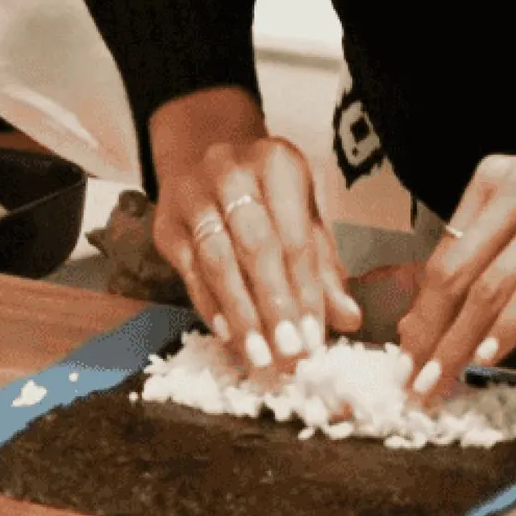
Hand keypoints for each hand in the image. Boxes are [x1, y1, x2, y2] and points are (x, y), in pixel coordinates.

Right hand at [147, 87, 359, 370]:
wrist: (201, 159)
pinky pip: (188, 270)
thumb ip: (322, 267)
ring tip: (260, 356)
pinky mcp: (166, 222)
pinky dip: (209, 306)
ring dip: (241, 314)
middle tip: (288, 354)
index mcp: (275, 162)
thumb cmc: (265, 196)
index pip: (294, 235)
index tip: (313, 339)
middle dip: (274, 305)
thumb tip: (348, 318)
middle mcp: (230, 170)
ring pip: (217, 259)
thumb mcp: (302, 216)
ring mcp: (192, 193)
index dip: (306, 291)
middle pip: (254, 245)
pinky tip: (229, 336)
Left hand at [397, 120, 515, 398]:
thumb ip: (498, 241)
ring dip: (458, 343)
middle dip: (429, 331)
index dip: (421, 305)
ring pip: (488, 289)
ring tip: (441, 382)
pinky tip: (487, 359)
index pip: (444, 249)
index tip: (406, 348)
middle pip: (456, 271)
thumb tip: (450, 306)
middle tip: (412, 378)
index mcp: (494, 175)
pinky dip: (505, 331)